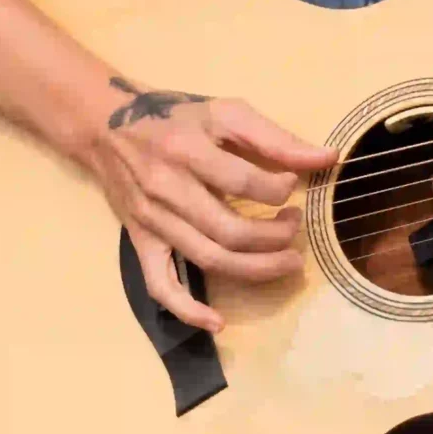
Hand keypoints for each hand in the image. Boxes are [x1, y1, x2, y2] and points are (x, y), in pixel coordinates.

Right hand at [78, 77, 338, 332]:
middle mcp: (167, 190)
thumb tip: (327, 158)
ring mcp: (152, 222)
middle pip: (229, 231)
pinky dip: (188, 310)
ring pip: (208, 259)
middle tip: (297, 228)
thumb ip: (275, 137)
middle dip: (274, 238)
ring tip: (287, 261)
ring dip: (255, 269)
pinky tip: (219, 322)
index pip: (241, 181)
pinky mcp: (141, 242)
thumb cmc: (175, 117)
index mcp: (187, 150)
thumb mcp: (225, 112)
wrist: (105, 126)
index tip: (293, 187)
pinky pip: (160, 286)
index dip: (277, 190)